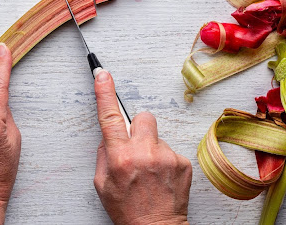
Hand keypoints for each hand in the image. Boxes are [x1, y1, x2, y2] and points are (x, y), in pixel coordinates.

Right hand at [93, 71, 191, 224]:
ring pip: (156, 136)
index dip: (105, 93)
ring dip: (152, 147)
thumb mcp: (102, 184)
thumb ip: (104, 155)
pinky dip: (165, 161)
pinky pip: (170, 150)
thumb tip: (110, 137)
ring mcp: (166, 157)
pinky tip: (161, 178)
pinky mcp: (183, 163)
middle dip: (138, 127)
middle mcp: (144, 153)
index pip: (110, 118)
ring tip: (150, 172)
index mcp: (120, 157)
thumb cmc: (128, 210)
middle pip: (143, 118)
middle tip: (135, 148)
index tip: (102, 75)